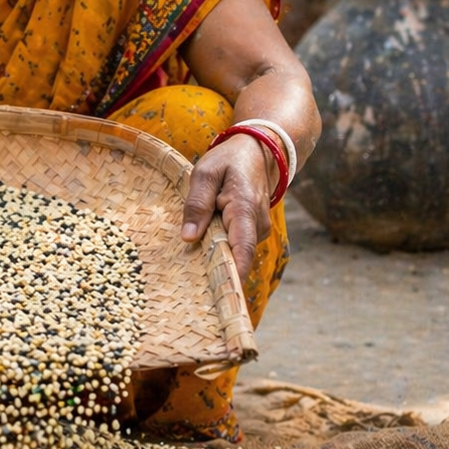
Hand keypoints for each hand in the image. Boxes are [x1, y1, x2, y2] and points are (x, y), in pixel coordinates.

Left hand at [181, 134, 274, 282]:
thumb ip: (196, 204)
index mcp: (243, 208)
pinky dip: (220, 248)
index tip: (222, 297)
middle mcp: (257, 224)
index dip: (233, 275)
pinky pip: (236, 245)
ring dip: (215, 256)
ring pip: (235, 251)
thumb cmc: (228, 160)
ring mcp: (258, 229)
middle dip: (216, 272)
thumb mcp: (204, 173)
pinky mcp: (253, 231)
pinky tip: (202, 250)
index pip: (242, 249)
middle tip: (190, 293)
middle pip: (236, 256)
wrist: (260, 150)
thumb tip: (188, 238)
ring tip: (190, 266)